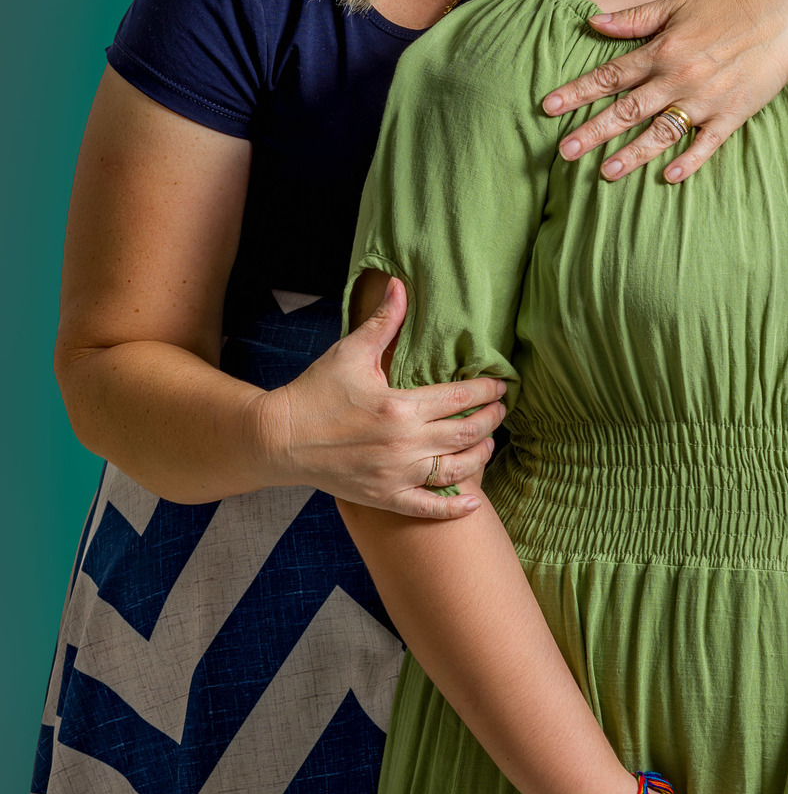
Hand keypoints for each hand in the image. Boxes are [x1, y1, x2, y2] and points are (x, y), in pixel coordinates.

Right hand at [255, 277, 506, 516]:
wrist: (280, 438)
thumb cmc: (315, 392)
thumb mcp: (350, 352)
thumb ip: (383, 322)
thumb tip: (399, 284)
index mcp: (400, 406)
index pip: (459, 397)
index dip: (486, 390)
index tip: (500, 386)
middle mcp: (404, 444)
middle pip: (465, 433)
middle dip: (491, 420)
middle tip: (501, 411)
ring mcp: (396, 475)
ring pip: (456, 470)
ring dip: (480, 455)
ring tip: (489, 442)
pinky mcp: (385, 498)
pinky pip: (429, 508)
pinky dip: (454, 507)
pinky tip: (473, 502)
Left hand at [542, 0, 787, 182]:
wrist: (784, 20)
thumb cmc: (727, 9)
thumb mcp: (677, 4)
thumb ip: (634, 18)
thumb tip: (593, 22)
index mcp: (661, 50)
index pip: (610, 75)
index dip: (577, 91)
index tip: (548, 107)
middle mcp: (678, 77)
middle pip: (627, 109)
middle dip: (593, 131)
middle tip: (564, 152)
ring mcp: (705, 99)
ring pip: (661, 131)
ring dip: (632, 154)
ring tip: (605, 173)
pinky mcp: (731, 115)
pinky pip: (707, 143)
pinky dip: (690, 160)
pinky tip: (669, 177)